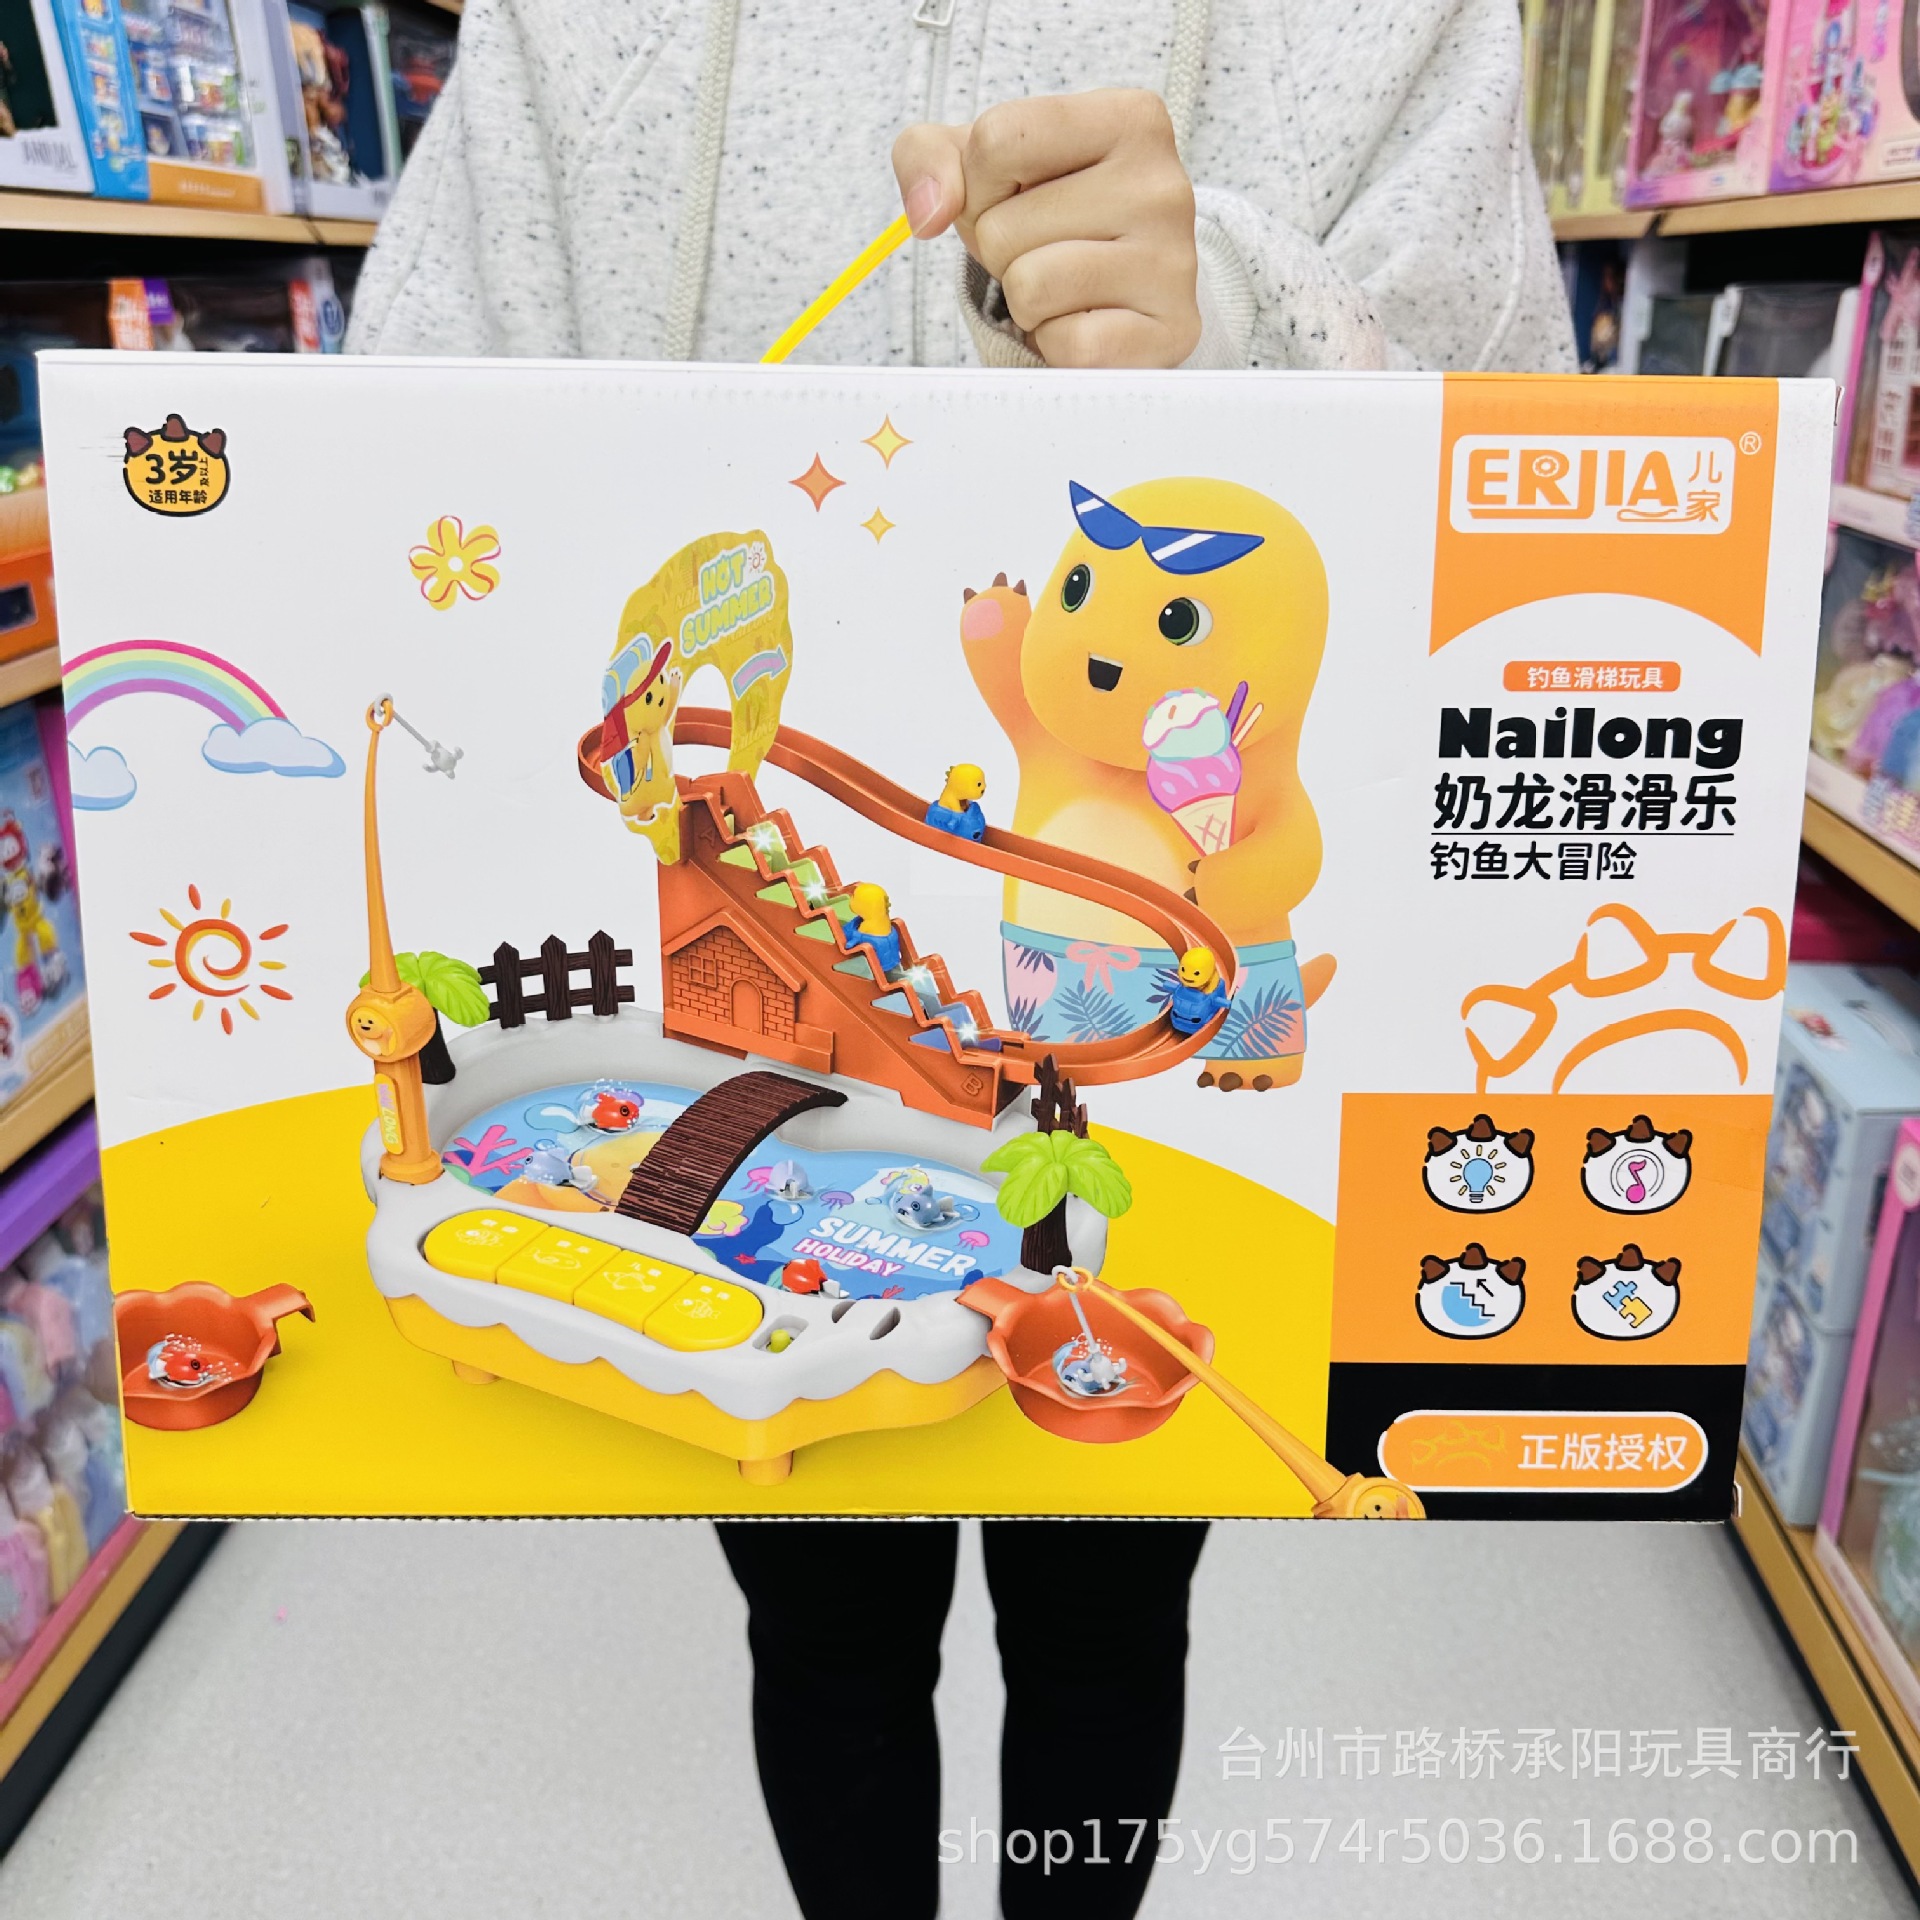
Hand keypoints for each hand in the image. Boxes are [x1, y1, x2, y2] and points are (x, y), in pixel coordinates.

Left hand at [893, 90, 1199, 368]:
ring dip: (1025, 301)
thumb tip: (929, 212)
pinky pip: (1067, 346)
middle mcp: (1163, 185)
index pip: (997, 140)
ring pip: (1030, 287)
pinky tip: (1086, 322)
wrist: (1121, 294)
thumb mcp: (982, 166)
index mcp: (1129, 119)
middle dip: (1001, 250)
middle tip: (1044, 251)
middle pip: (1003, 225)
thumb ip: (928, 159)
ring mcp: (1174, 263)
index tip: (1013, 196)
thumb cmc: (1049, 218)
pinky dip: (1056, 344)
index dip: (978, 184)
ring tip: (1062, 288)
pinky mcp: (1171, 333)